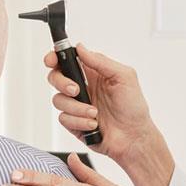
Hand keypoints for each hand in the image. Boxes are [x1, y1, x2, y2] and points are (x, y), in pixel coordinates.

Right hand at [44, 44, 155, 164]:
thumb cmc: (134, 108)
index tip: (51, 60)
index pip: (67, 60)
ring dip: (77, 108)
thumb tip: (81, 48)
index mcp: (93, 73)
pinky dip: (79, 121)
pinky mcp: (74, 122)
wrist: (134, 137)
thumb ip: (101, 61)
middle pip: (56, 78)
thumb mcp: (124, 77)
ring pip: (58, 100)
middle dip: (62, 82)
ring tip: (95, 113)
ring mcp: (77, 105)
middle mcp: (82, 87)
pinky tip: (93, 124)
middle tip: (76, 90)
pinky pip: (64, 118)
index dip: (55, 57)